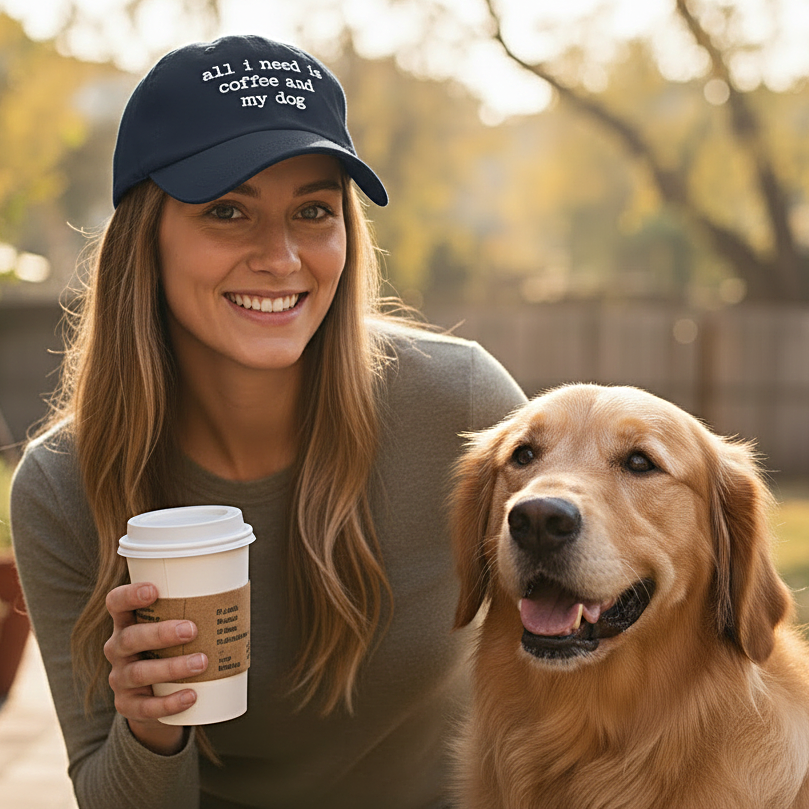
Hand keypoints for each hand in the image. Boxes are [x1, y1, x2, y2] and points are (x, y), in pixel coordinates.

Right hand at [104, 582, 207, 754]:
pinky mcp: (128, 705)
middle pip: (130, 638)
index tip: (154, 590)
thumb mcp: (173, 627)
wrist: (153, 696)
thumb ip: (192, 611)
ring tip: (202, 662)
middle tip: (192, 629)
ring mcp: (120, 678)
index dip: (129, 595)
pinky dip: (170, 702)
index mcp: (127, 622)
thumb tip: (238, 592)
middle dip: (161, 633)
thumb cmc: (171, 648)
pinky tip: (191, 696)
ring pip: (140, 672)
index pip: (116, 603)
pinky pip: (146, 707)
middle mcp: (117, 648)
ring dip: (172, 667)